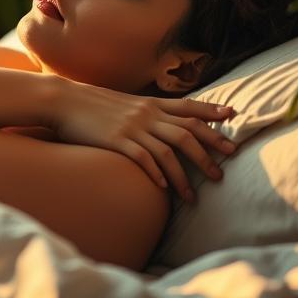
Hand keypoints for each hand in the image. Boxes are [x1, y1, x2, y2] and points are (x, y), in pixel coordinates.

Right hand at [45, 82, 236, 202]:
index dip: (211, 111)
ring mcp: (132, 127)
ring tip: (193, 198)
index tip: (233, 116)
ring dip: (185, 176)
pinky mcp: (116, 140)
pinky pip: (143, 158)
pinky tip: (163, 189)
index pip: (188, 107)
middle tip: (224, 170)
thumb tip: (164, 124)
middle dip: (210, 151)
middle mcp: (147, 114)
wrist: (64, 99)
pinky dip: (156, 174)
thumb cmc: (93, 104)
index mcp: (151, 103)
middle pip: (188, 132)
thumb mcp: (125, 102)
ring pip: (169, 151)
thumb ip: (147, 112)